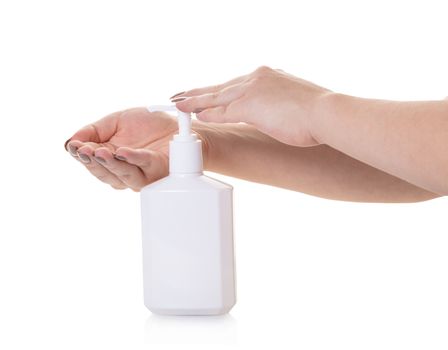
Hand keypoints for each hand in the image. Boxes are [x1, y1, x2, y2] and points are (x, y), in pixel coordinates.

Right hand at [64, 108, 180, 190]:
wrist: (177, 124)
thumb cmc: (148, 125)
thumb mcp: (116, 121)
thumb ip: (94, 131)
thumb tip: (71, 141)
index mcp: (110, 158)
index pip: (90, 160)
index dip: (80, 154)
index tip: (73, 146)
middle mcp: (123, 170)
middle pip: (103, 172)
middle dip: (92, 161)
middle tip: (83, 150)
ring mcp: (140, 174)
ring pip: (122, 174)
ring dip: (109, 163)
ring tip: (98, 152)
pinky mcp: (157, 169)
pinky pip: (144, 165)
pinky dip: (132, 159)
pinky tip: (122, 152)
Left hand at [173, 66, 331, 146]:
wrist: (328, 114)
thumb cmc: (317, 115)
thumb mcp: (294, 103)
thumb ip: (277, 103)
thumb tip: (272, 110)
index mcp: (267, 77)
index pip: (235, 84)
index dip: (217, 90)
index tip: (206, 93)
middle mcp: (257, 78)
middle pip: (220, 87)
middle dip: (198, 92)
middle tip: (179, 95)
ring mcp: (252, 90)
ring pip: (216, 96)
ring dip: (195, 101)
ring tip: (177, 103)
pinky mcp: (250, 105)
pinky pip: (222, 111)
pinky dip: (207, 113)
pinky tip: (194, 115)